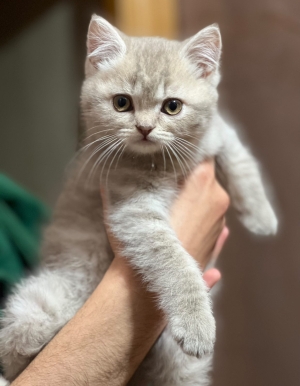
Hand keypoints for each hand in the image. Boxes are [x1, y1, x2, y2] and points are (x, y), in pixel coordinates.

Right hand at [101, 159, 229, 288]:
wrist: (147, 288)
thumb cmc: (138, 239)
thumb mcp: (131, 203)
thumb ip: (131, 179)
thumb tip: (124, 166)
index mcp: (202, 183)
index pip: (201, 154)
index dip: (187, 152)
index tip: (172, 154)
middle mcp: (218, 199)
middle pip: (205, 175)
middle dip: (188, 175)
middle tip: (166, 178)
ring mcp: (221, 222)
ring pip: (208, 197)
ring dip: (193, 197)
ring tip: (171, 203)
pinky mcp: (218, 241)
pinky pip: (210, 218)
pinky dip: (198, 216)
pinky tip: (182, 220)